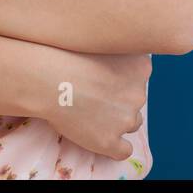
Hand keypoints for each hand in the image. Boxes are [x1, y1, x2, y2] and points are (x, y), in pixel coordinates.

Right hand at [34, 49, 151, 160]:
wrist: (51, 79)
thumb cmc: (70, 54)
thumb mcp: (104, 41)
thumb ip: (119, 51)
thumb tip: (118, 63)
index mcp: (141, 66)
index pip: (141, 76)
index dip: (122, 78)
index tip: (104, 76)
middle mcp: (139, 93)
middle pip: (136, 99)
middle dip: (120, 99)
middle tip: (94, 94)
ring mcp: (126, 119)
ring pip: (132, 123)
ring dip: (117, 120)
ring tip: (92, 113)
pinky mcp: (110, 141)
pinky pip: (123, 151)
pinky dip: (115, 147)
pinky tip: (101, 138)